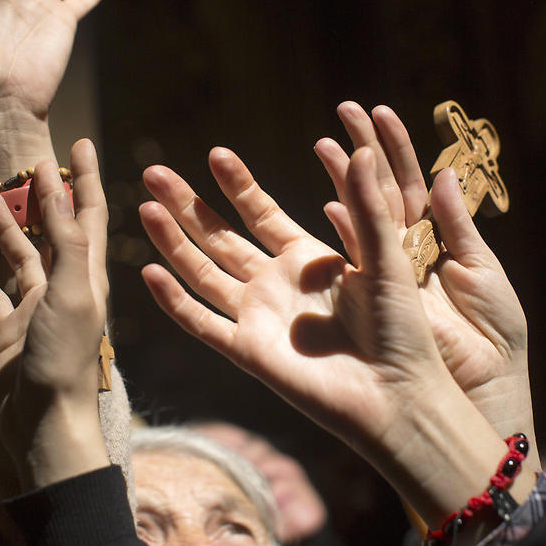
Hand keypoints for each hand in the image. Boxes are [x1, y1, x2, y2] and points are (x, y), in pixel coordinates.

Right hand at [0, 139, 109, 490]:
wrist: (44, 422)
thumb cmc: (66, 358)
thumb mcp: (74, 291)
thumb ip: (68, 240)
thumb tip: (58, 185)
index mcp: (88, 274)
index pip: (88, 214)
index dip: (85, 178)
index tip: (81, 142)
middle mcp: (65, 287)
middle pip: (54, 230)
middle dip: (42, 197)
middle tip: (28, 161)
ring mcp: (36, 310)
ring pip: (19, 258)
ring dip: (3, 229)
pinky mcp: (10, 332)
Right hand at [140, 147, 523, 523]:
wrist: (397, 394)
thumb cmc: (401, 329)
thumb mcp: (385, 257)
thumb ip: (366, 206)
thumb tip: (361, 151)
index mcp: (306, 259)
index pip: (260, 213)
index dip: (236, 185)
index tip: (215, 153)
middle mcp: (274, 285)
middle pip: (219, 238)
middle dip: (187, 205)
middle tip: (154, 172)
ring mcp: (257, 318)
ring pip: (202, 273)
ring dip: (174, 242)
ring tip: (144, 207)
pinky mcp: (248, 352)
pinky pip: (202, 323)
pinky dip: (175, 301)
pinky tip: (151, 272)